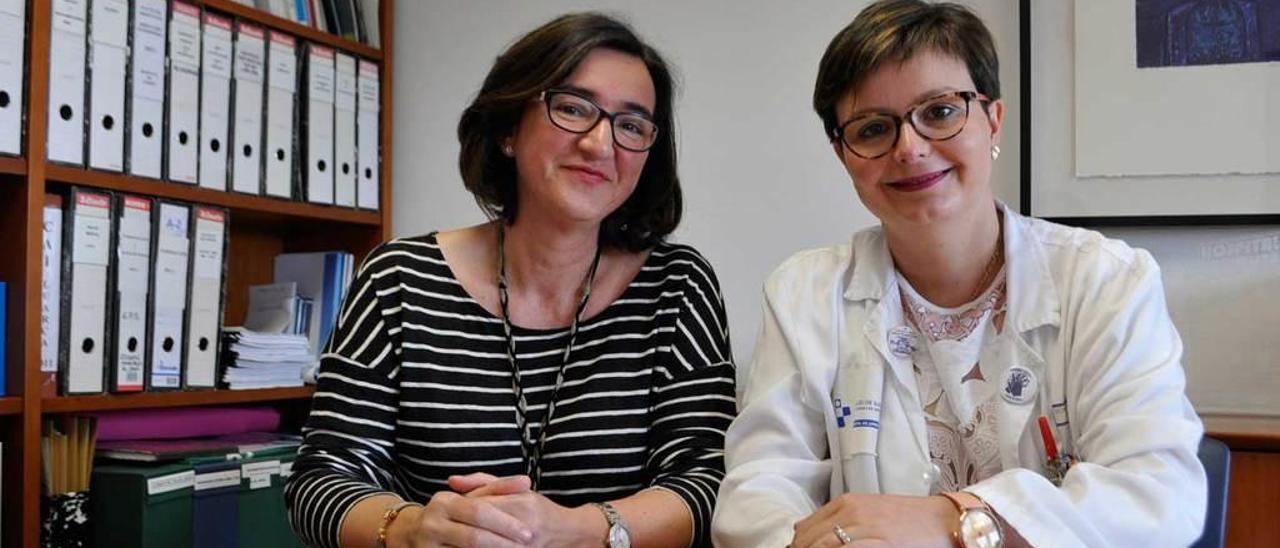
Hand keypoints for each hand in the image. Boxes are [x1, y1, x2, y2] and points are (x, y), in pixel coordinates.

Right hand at [386, 486, 532, 547]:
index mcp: (444, 502)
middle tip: (526, 547)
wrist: (412, 533)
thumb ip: (498, 487)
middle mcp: (432, 524)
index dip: (505, 523)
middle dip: (502, 544)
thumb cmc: (452, 513)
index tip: (528, 533)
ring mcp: (427, 546)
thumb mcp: (470, 496)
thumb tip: (526, 481)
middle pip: (473, 538)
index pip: (480, 512)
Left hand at [449, 474, 603, 547]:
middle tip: (445, 534)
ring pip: (483, 547)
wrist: (569, 534)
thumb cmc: (539, 509)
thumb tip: (451, 480)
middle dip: (459, 533)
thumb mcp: (516, 489)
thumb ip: (483, 482)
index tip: (449, 512)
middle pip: (479, 531)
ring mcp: (523, 547)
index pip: (480, 506)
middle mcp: (523, 527)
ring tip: (452, 542)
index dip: (461, 509)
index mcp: (521, 505)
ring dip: (464, 546)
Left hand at [790, 494, 957, 547]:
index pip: (806, 527)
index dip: (798, 545)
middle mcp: (852, 512)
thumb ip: (841, 519)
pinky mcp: (879, 543)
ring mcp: (865, 528)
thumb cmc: (910, 519)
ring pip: (823, 546)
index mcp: (847, 503)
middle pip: (810, 539)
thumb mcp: (870, 511)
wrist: (946, 520)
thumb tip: (804, 530)